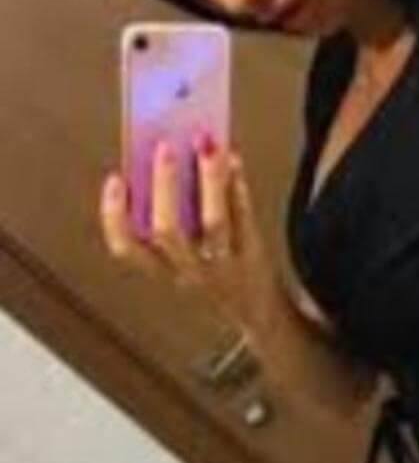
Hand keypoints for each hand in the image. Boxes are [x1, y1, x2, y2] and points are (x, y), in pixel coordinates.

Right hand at [99, 135, 280, 335]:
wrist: (260, 317)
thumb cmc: (219, 278)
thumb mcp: (188, 260)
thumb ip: (179, 221)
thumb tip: (176, 161)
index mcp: (165, 272)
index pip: (127, 250)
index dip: (114, 216)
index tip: (115, 179)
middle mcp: (191, 273)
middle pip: (168, 233)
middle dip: (163, 187)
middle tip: (165, 148)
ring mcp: (224, 266)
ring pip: (213, 222)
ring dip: (209, 180)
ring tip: (208, 145)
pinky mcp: (254, 255)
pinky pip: (245, 217)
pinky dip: (238, 186)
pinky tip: (234, 160)